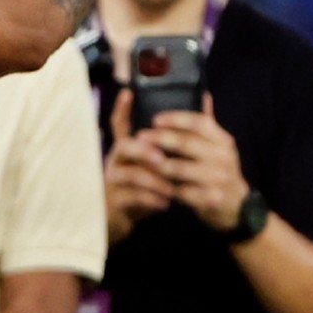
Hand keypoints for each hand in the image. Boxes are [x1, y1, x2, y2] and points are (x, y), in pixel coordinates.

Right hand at [105, 88, 173, 244]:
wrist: (121, 219)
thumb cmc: (141, 187)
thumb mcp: (152, 166)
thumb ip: (170, 142)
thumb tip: (200, 106)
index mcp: (126, 149)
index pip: (119, 124)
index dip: (122, 109)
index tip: (128, 93)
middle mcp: (116, 161)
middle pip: (122, 146)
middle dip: (144, 151)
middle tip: (162, 159)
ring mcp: (112, 181)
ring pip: (128, 174)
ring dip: (152, 180)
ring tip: (171, 189)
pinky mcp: (114, 202)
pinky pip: (131, 198)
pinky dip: (150, 200)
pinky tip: (165, 204)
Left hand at [141, 96, 249, 233]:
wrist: (238, 206)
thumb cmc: (220, 171)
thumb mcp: (219, 147)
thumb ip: (208, 124)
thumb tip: (203, 94)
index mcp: (223, 140)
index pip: (200, 122)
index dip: (176, 119)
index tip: (155, 119)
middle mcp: (223, 157)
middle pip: (187, 143)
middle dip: (160, 139)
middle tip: (139, 137)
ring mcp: (218, 179)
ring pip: (181, 169)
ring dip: (158, 164)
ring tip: (140, 160)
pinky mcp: (210, 199)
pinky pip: (182, 192)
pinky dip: (165, 187)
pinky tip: (152, 183)